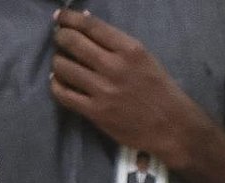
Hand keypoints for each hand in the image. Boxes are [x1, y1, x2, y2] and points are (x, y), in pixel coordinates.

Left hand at [50, 8, 205, 168]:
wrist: (168, 125)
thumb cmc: (157, 89)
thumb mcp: (143, 57)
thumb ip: (116, 43)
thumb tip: (87, 22)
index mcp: (129, 48)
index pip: (91, 26)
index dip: (70, 18)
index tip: (59, 16)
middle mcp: (114, 66)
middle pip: (74, 43)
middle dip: (60, 36)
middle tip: (57, 37)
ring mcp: (103, 90)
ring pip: (65, 68)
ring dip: (57, 61)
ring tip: (59, 61)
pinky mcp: (95, 112)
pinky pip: (65, 95)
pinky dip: (56, 86)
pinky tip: (56, 82)